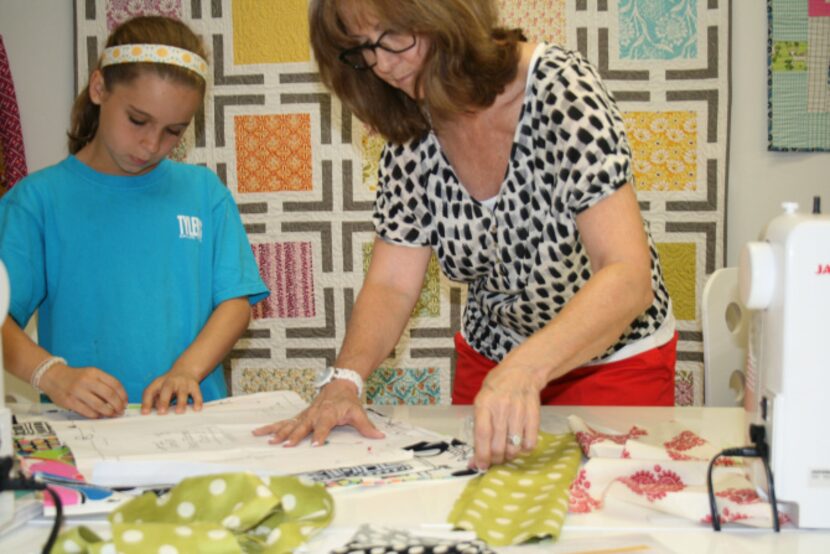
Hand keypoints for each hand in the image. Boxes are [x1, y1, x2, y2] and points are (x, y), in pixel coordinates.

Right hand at [39, 363, 127, 418]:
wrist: (52, 376)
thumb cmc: (76, 378)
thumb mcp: (90, 374)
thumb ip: (103, 384)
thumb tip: (118, 399)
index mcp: (94, 372)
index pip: (115, 384)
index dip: (123, 395)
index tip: (125, 402)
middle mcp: (86, 380)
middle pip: (109, 394)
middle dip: (118, 405)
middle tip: (121, 411)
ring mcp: (77, 391)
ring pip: (99, 405)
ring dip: (108, 412)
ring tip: (112, 415)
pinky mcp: (69, 401)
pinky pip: (86, 411)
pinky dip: (95, 415)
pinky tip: (99, 415)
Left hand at [141, 370, 202, 414]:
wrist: (186, 370)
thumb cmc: (169, 385)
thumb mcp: (160, 390)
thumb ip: (156, 400)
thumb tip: (154, 412)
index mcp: (159, 383)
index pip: (150, 391)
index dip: (146, 402)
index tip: (145, 413)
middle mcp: (171, 381)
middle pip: (167, 388)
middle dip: (164, 400)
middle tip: (162, 412)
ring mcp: (183, 383)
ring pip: (182, 392)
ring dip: (181, 402)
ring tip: (179, 412)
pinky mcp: (194, 386)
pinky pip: (197, 393)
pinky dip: (197, 401)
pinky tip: (197, 409)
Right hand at [252, 379, 383, 445]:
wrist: (339, 384)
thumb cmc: (348, 400)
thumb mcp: (359, 412)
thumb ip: (367, 426)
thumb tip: (379, 436)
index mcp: (329, 413)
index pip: (324, 425)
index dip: (320, 434)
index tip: (315, 443)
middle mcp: (314, 413)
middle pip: (303, 425)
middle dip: (294, 436)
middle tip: (287, 445)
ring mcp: (305, 414)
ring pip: (290, 424)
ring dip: (279, 432)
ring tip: (268, 441)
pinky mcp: (299, 416)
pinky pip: (284, 422)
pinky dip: (271, 427)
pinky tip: (259, 432)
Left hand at [472, 363, 543, 469]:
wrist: (522, 372)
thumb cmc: (496, 388)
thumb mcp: (481, 400)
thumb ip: (478, 427)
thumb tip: (475, 458)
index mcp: (484, 404)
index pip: (482, 435)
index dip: (481, 455)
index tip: (480, 467)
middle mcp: (501, 409)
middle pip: (498, 446)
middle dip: (495, 460)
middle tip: (494, 460)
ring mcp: (519, 412)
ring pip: (514, 448)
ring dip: (508, 457)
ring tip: (506, 452)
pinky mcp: (534, 416)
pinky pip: (530, 443)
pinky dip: (524, 450)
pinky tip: (520, 444)